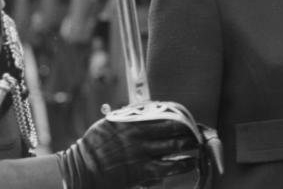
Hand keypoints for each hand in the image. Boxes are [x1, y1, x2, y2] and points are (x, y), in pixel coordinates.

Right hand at [56, 114, 198, 188]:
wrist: (82, 169)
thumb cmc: (95, 145)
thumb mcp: (112, 123)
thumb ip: (131, 117)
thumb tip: (150, 111)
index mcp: (134, 120)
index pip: (166, 113)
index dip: (182, 116)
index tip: (190, 118)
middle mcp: (141, 134)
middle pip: (175, 128)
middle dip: (191, 129)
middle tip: (200, 131)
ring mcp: (143, 153)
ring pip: (175, 146)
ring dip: (191, 145)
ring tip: (199, 145)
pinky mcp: (142, 171)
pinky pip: (169, 167)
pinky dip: (183, 164)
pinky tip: (190, 162)